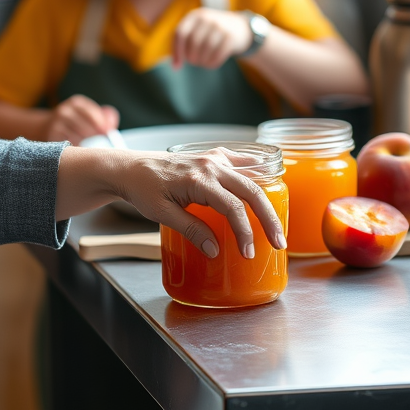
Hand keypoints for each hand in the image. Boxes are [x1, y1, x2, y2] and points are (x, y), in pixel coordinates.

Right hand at [44, 95, 119, 144]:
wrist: (44, 126)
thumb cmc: (74, 122)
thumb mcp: (85, 114)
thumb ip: (103, 117)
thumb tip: (112, 124)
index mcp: (76, 102)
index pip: (92, 113)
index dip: (102, 124)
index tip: (108, 132)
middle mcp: (65, 111)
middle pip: (86, 127)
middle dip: (96, 136)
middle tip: (103, 144)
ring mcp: (56, 124)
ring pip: (79, 138)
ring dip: (87, 145)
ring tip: (91, 147)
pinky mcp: (51, 136)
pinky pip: (70, 145)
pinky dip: (78, 148)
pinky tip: (80, 150)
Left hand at [114, 146, 285, 257]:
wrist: (130, 168)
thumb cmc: (143, 189)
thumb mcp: (162, 214)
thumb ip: (191, 230)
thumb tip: (216, 251)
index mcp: (198, 180)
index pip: (233, 208)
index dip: (244, 232)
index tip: (248, 252)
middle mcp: (210, 165)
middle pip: (250, 190)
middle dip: (268, 218)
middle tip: (279, 242)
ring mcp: (212, 158)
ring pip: (250, 175)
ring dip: (266, 197)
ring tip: (277, 220)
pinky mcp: (211, 156)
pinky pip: (241, 161)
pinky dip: (256, 172)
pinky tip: (266, 185)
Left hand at [172, 8, 258, 68]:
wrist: (239, 27)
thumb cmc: (210, 32)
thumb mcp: (196, 30)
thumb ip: (183, 43)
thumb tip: (175, 66)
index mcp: (194, 16)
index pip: (180, 33)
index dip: (177, 51)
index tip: (177, 66)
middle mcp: (206, 18)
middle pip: (193, 42)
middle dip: (191, 57)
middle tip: (194, 62)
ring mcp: (220, 26)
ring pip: (206, 49)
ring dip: (202, 61)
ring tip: (202, 63)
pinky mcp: (231, 36)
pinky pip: (218, 54)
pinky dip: (212, 63)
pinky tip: (211, 64)